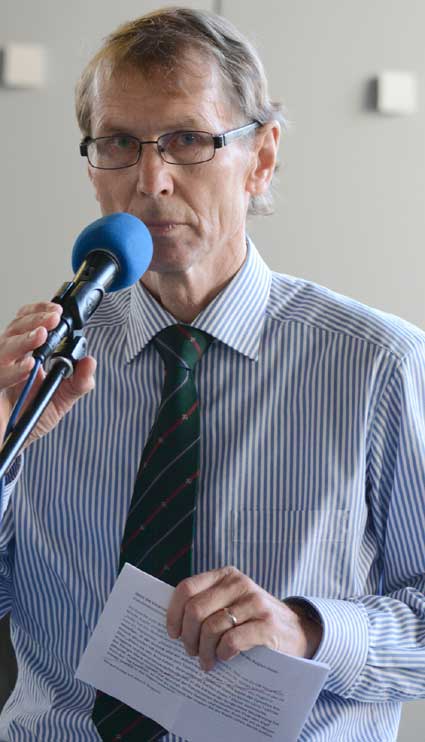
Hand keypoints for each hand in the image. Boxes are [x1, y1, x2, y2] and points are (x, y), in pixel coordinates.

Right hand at [0, 302, 95, 446]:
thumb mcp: (61, 399)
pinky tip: (29, 367)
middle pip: (15, 329)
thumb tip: (91, 361)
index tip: (57, 311)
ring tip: (42, 335)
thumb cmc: (31, 417)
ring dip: (24, 339)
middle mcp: (9, 359)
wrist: (12, 444)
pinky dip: (13, 370)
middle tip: (54, 319)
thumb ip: (79, 382)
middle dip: (35, 321)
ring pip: (4, 346)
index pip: (27, 323)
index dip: (38, 313)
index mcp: (25, 355)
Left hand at [166, 566, 322, 670]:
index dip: (174, 613)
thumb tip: (174, 625)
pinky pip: (232, 640)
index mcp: (225, 575)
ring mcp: (255, 602)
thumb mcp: (230, 602)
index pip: (187, 588)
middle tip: (191, 652)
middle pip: (196, 610)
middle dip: (188, 636)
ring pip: (212, 627)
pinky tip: (225, 657)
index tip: (173, 634)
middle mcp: (239, 584)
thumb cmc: (252, 620)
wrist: (295, 630)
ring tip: (207, 661)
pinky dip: (223, 653)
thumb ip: (207, 605)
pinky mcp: (267, 624)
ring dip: (204, 650)